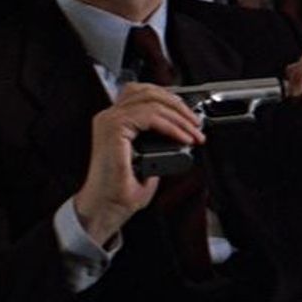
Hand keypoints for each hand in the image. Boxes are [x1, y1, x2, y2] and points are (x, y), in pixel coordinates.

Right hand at [74, 82, 203, 244]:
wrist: (105, 210)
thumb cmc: (121, 191)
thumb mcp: (147, 159)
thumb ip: (158, 141)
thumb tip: (180, 133)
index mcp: (115, 121)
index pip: (145, 95)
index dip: (171, 102)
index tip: (190, 119)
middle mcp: (110, 117)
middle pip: (149, 91)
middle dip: (178, 105)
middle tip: (196, 123)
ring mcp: (110, 120)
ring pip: (152, 101)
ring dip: (178, 115)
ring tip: (193, 131)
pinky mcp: (114, 128)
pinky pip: (150, 116)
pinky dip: (171, 125)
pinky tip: (183, 137)